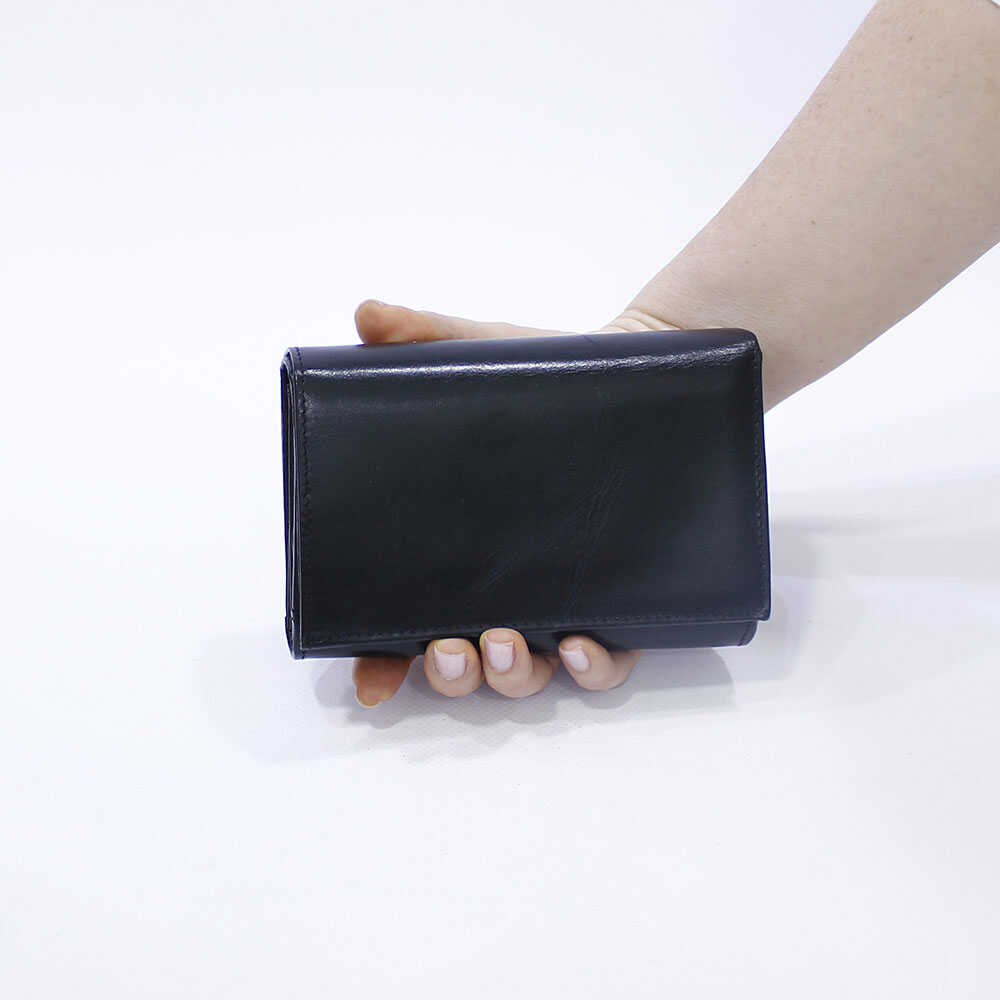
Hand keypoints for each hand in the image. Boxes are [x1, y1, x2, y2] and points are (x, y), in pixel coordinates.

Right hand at [350, 299, 669, 706]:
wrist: (633, 370)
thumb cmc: (545, 371)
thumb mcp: (481, 350)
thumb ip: (423, 336)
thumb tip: (365, 318)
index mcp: (456, 549)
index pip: (403, 624)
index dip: (380, 663)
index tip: (370, 681)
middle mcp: (504, 585)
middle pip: (463, 663)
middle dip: (449, 673)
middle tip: (447, 647)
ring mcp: (561, 597)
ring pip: (527, 674)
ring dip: (509, 675)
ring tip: (506, 641)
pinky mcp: (621, 597)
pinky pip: (607, 661)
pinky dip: (592, 668)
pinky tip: (581, 644)